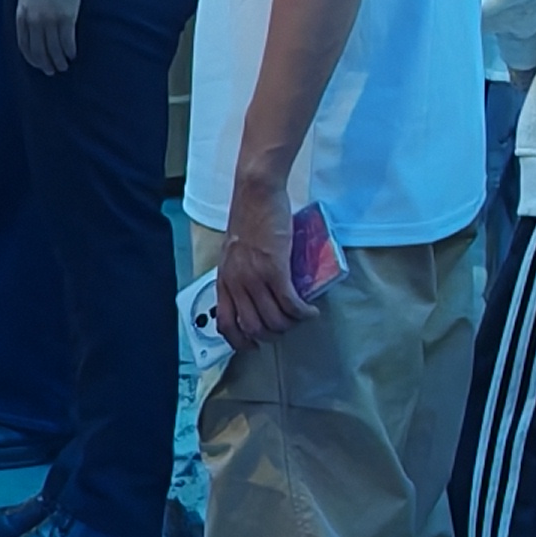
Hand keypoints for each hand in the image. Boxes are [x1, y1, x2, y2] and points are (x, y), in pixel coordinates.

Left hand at [14, 0, 83, 75]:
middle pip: (39, 51)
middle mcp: (34, 21)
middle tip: (51, 71)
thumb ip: (27, 15)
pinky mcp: (66, 17)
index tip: (38, 64)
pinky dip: (69, 51)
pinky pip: (67, 41)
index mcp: (22, 16)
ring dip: (59, 61)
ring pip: (53, 49)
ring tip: (64, 66)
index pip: (24, 45)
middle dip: (45, 64)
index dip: (32, 59)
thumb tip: (32, 32)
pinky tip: (72, 54)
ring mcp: (50, 20)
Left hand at [212, 183, 315, 349]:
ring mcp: (255, 277)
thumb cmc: (249, 215)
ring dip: (292, 325)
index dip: (241, 342)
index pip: (226, 324)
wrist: (257, 192)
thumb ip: (241, 272)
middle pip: (254, 327)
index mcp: (225, 279)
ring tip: (301, 317)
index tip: (255, 344)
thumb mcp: (235, 251)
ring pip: (275, 319)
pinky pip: (290, 303)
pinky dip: (303, 313)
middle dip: (273, 335)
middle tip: (287, 327)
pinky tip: (310, 311)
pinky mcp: (275, 269)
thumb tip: (257, 292)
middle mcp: (237, 283)